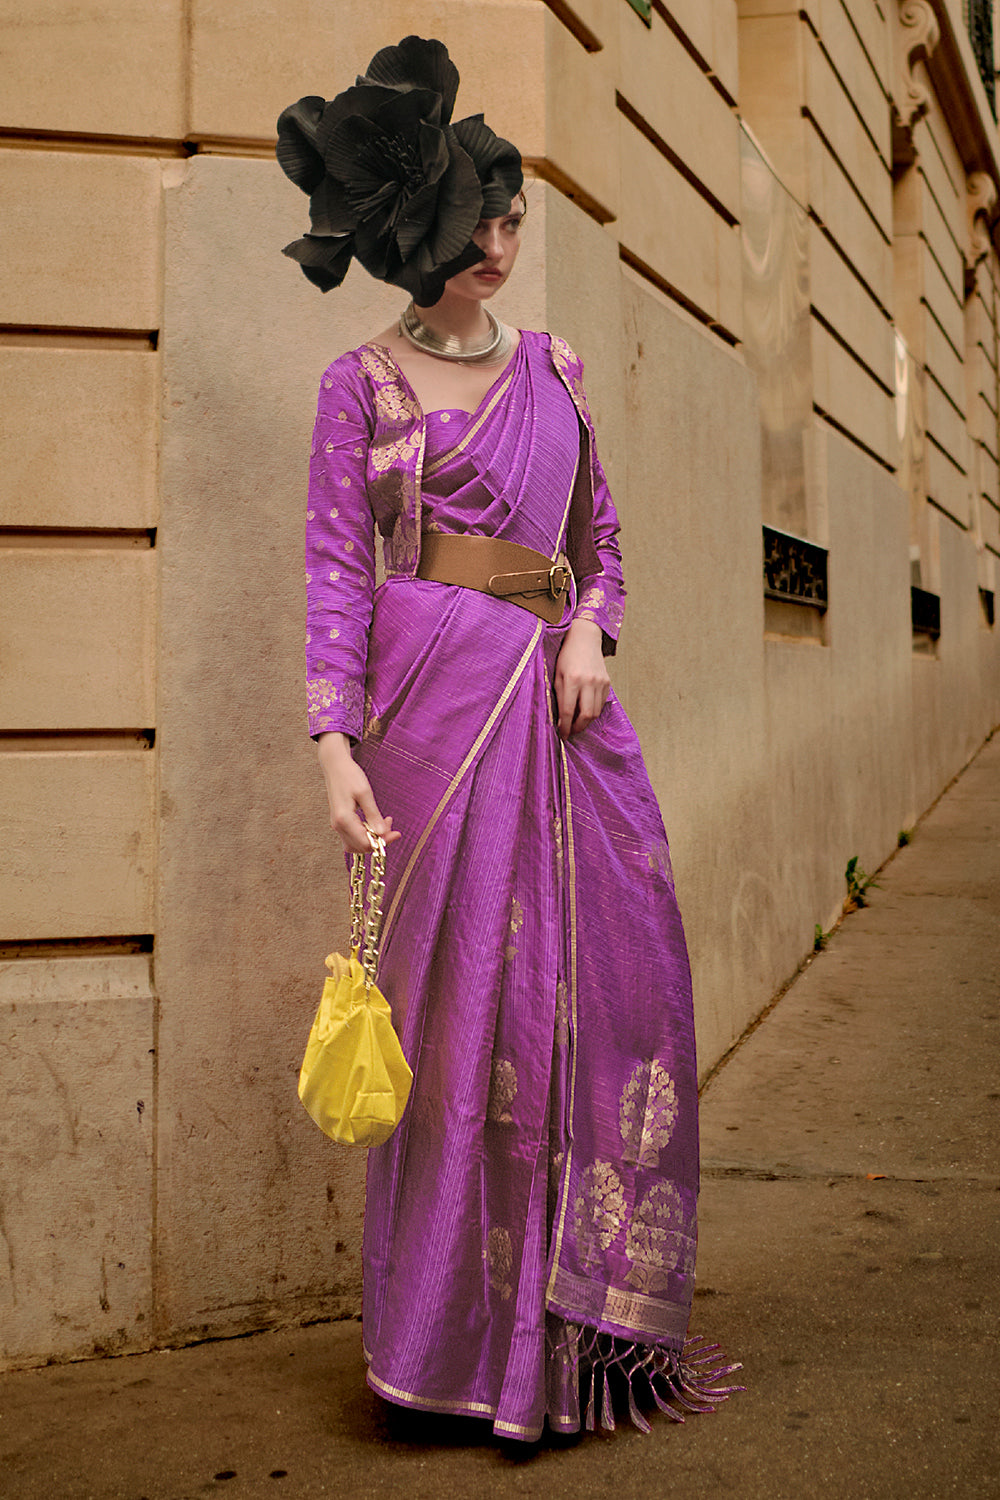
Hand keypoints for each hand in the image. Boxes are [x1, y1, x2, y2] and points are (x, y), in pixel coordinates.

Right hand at [316, 733, 400, 853]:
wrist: (335, 766)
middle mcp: (338, 826)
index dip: (383, 842)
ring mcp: (338, 825)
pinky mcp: (340, 822)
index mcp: (343, 819)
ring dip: (373, 838)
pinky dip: (366, 833)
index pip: (365, 842)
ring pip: (357, 844)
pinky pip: (354, 836)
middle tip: (391, 825)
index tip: (397, 833)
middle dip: (379, 840)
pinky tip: (375, 822)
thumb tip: (382, 834)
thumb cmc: (350, 776)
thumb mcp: (365, 793)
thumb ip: (373, 815)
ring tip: (385, 822)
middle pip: (361, 846)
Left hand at [553, 618, 610, 738]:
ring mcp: (600, 682)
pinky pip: (601, 703)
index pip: (568, 710)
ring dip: (586, 722)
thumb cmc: (566, 657)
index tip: (562, 735)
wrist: (584, 639)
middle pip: (586, 715)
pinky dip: (593, 711)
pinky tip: (584, 710)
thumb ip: (558, 696)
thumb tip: (560, 719)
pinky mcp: (607, 682)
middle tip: (570, 732)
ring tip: (576, 723)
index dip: (565, 726)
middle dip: (578, 727)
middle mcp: (588, 681)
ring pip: (595, 712)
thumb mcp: (557, 675)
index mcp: (572, 679)